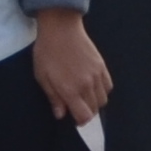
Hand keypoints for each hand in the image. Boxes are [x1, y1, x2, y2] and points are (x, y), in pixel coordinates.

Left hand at [32, 9, 111, 127]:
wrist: (61, 29)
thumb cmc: (46, 52)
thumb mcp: (42, 76)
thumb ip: (53, 97)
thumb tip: (61, 115)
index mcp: (71, 90)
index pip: (84, 116)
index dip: (79, 121)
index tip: (72, 118)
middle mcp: (87, 85)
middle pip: (94, 110)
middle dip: (85, 112)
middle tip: (75, 106)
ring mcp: (97, 76)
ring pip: (103, 100)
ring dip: (94, 103)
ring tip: (83, 96)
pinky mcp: (103, 66)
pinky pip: (109, 87)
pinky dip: (102, 91)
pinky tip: (92, 87)